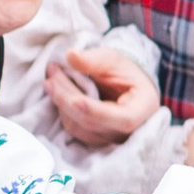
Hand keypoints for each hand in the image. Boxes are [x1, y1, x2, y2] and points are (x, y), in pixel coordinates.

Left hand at [45, 41, 160, 150]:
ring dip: (62, 105)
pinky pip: (75, 130)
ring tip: (52, 81)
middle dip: (69, 99)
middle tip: (52, 75)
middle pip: (94, 123)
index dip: (97, 111)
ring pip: (80, 128)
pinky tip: (58, 94)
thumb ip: (93, 59)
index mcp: (142, 109)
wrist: (124, 81)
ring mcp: (111, 138)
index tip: (75, 99)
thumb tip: (71, 55)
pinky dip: (64, 111)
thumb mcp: (112, 59)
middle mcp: (129, 130)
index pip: (123, 119)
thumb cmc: (123, 70)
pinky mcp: (96, 138)